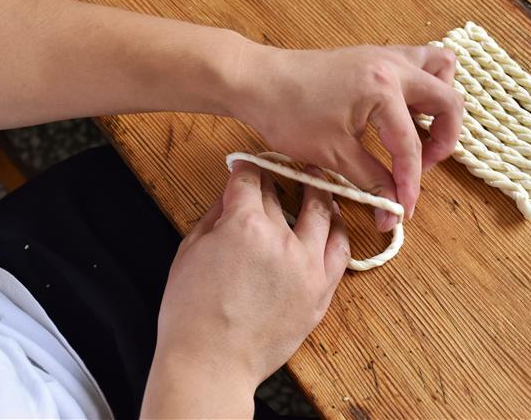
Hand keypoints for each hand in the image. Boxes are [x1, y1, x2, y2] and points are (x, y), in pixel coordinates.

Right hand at [141, 161, 348, 417]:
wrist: (211, 363)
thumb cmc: (191, 313)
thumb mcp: (190, 251)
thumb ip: (215, 216)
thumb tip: (231, 194)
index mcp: (244, 224)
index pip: (251, 179)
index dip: (247, 168)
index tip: (246, 167)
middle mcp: (281, 238)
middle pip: (282, 193)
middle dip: (275, 179)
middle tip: (276, 174)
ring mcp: (307, 264)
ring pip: (322, 212)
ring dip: (318, 192)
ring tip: (317, 183)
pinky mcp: (321, 289)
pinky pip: (341, 249)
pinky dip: (339, 230)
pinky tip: (334, 222)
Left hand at [233, 43, 462, 230]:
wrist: (257, 80)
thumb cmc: (287, 112)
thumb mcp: (332, 154)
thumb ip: (370, 180)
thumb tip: (391, 210)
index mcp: (383, 89)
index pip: (410, 145)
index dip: (410, 183)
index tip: (404, 209)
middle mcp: (393, 66)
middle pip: (448, 101)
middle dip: (443, 140)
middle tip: (421, 165)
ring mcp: (386, 55)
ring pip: (440, 68)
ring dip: (440, 101)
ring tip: (421, 130)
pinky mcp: (375, 55)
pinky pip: (418, 63)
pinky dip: (422, 86)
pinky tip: (403, 112)